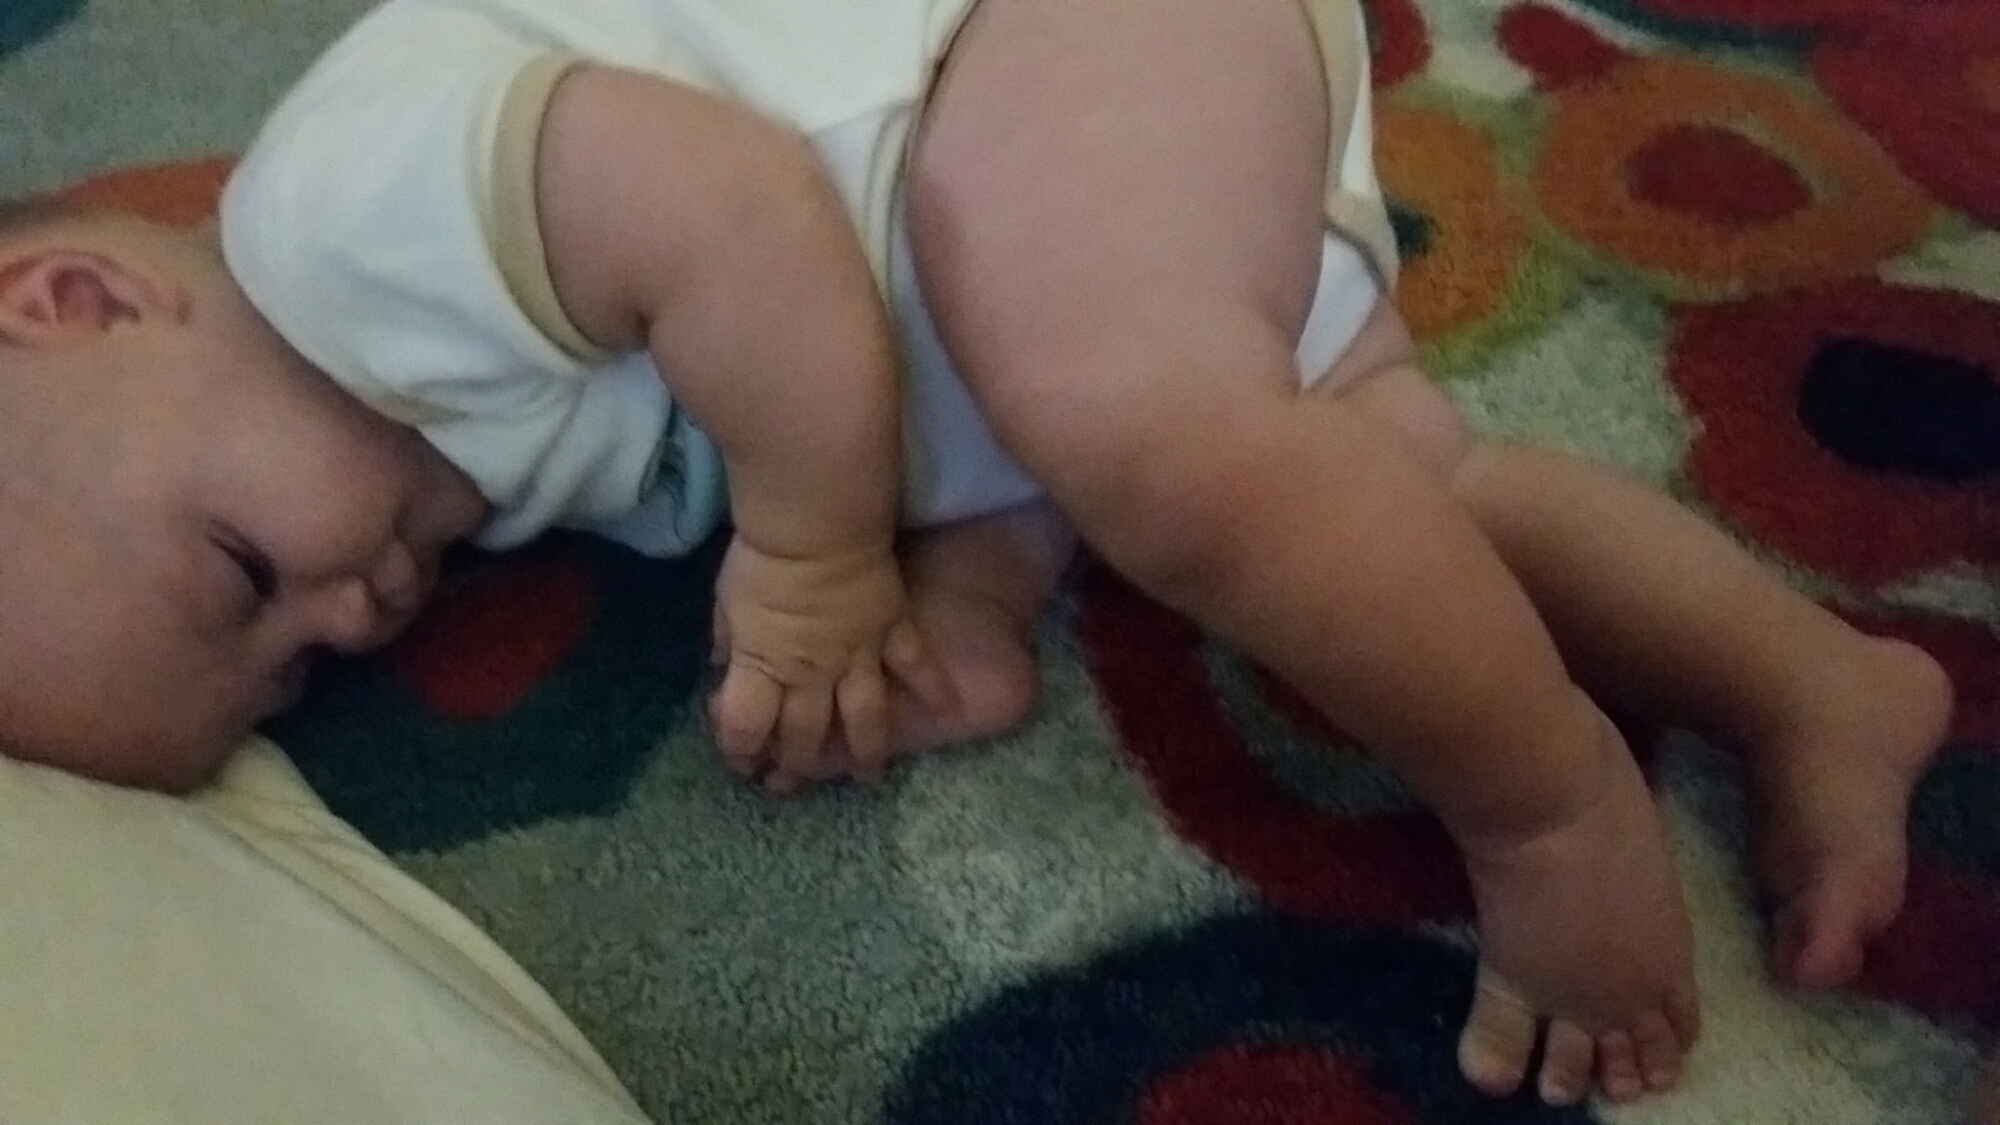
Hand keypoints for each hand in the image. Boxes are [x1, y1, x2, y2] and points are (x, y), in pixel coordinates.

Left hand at [707, 535, 950, 791]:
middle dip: (793, 766)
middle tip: (788, 786)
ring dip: (864, 754)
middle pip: (803, 734)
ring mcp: (859, 657)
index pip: (745, 725)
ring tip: (867, 779)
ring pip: (864, 719)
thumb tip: (726, 668)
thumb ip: (730, 641)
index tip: (739, 759)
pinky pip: (917, 667)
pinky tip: (946, 713)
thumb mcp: (726, 603)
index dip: (738, 749)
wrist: (816, 522)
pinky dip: (934, 691)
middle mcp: (814, 674)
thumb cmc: (762, 560)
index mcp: (765, 665)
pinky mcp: (893, 631)